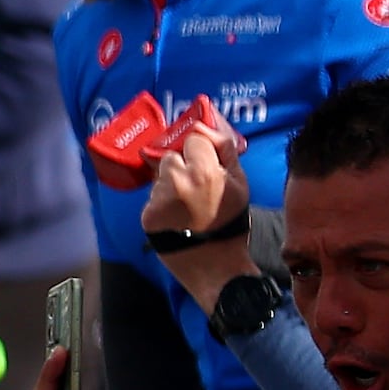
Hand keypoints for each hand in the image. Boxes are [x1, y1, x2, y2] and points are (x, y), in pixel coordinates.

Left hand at [143, 121, 248, 253]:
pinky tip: (174, 217)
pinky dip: (160, 204)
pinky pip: (152, 197)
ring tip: (185, 206)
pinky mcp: (148, 215)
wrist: (216, 264)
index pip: (192, 138)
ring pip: (160, 176)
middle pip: (172, 156)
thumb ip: (225, 150)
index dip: (199, 151)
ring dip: (169, 185)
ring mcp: (160, 198)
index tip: (205, 165)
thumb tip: (205, 125)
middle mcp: (178, 180)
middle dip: (182, 167)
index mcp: (204, 170)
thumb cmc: (231, 221)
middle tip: (195, 189)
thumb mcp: (240, 182)